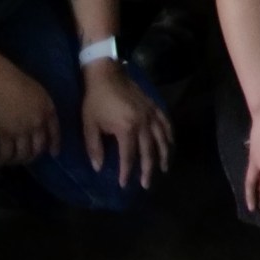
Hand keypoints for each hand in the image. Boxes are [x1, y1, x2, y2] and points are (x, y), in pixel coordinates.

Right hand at [0, 55, 59, 167]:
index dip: (54, 144)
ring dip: (16, 161)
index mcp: (48, 110)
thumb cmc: (15, 80)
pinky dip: (1, 160)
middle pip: (39, 147)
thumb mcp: (37, 91)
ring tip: (9, 161)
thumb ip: (40, 106)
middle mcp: (38, 123)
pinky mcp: (5, 135)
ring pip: (23, 154)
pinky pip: (5, 155)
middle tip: (24, 159)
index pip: (55, 132)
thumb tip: (36, 118)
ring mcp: (22, 130)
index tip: (53, 154)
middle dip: (33, 156)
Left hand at [80, 60, 168, 185]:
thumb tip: (99, 167)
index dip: (127, 171)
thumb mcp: (89, 125)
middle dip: (148, 169)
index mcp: (126, 128)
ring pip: (162, 138)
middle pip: (149, 150)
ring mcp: (151, 114)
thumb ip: (94, 148)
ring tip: (163, 169)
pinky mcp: (154, 106)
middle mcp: (143, 122)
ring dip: (163, 155)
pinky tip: (170, 144)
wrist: (106, 75)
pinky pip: (166, 123)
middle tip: (146, 184)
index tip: (124, 185)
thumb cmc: (95, 100)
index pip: (129, 155)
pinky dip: (169, 135)